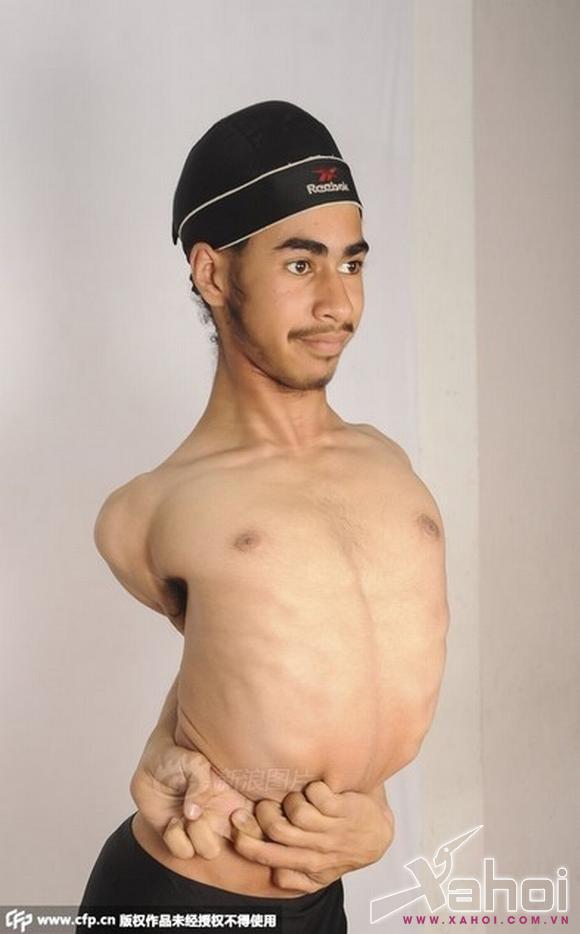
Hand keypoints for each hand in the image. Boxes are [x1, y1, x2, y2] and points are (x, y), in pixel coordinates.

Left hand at [130, 726, 253, 859]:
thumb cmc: (178, 756)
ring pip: (210, 851)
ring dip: (197, 835)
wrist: (153, 761)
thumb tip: (194, 814)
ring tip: (184, 815)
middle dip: (225, 834)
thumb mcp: (193, 761)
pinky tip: (172, 821)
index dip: (253, 827)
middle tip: (206, 815)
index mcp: (234, 797)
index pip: (260, 822)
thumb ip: (200, 783)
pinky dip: (175, 839)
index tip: (236, 814)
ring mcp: (201, 828)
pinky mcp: (179, 837)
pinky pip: (183, 852)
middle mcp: (221, 816)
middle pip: (243, 845)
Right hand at [229, 780, 394, 892]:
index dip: (246, 838)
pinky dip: (315, 787)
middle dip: (265, 810)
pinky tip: (319, 790)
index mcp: (305, 865)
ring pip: (298, 811)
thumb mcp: (320, 872)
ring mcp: (332, 830)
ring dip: (294, 797)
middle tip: (268, 802)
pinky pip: (318, 794)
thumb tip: (273, 877)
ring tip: (299, 797)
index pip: (267, 857)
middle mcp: (317, 850)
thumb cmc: (343, 846)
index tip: (236, 820)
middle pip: (277, 830)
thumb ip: (296, 877)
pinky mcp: (345, 811)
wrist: (379, 835)